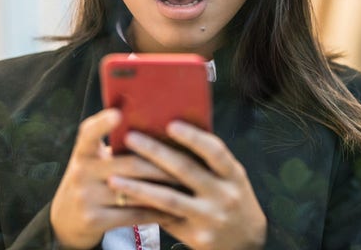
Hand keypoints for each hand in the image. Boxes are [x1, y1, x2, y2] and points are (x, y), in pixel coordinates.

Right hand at [50, 109, 180, 248]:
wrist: (67, 221)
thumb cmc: (93, 181)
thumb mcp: (94, 161)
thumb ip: (115, 147)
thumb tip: (157, 127)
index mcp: (83, 152)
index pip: (89, 132)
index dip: (103, 122)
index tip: (119, 113)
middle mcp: (81, 172)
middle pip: (130, 164)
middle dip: (162, 164)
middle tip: (189, 162)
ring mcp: (85, 197)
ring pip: (135, 191)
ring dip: (165, 189)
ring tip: (188, 186)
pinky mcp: (93, 220)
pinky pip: (134, 214)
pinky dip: (156, 211)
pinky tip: (174, 209)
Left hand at [108, 121, 266, 249]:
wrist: (246, 243)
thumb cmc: (232, 198)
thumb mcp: (231, 178)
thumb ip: (209, 161)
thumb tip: (171, 131)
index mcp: (234, 175)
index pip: (214, 151)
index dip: (193, 137)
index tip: (170, 124)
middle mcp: (224, 195)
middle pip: (185, 170)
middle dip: (155, 152)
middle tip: (130, 138)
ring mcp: (209, 217)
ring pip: (168, 199)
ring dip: (138, 187)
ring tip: (114, 177)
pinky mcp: (196, 235)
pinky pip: (164, 218)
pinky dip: (143, 208)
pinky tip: (124, 200)